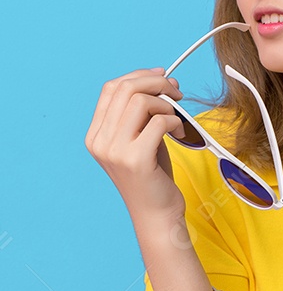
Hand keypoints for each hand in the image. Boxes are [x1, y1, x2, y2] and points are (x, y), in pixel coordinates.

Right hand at [85, 68, 186, 222]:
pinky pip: (159, 121)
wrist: (156, 214)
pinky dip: (174, 120)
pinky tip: (179, 131)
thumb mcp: (139, 138)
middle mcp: (100, 142)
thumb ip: (142, 111)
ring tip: (176, 116)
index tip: (161, 76)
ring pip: (141, 101)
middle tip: (177, 91)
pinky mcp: (136, 160)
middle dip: (156, 83)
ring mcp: (115, 151)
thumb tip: (162, 79)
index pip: (110, 88)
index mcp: (95, 135)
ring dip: (166, 103)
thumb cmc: (152, 175)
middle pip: (125, 89)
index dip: (138, 76)